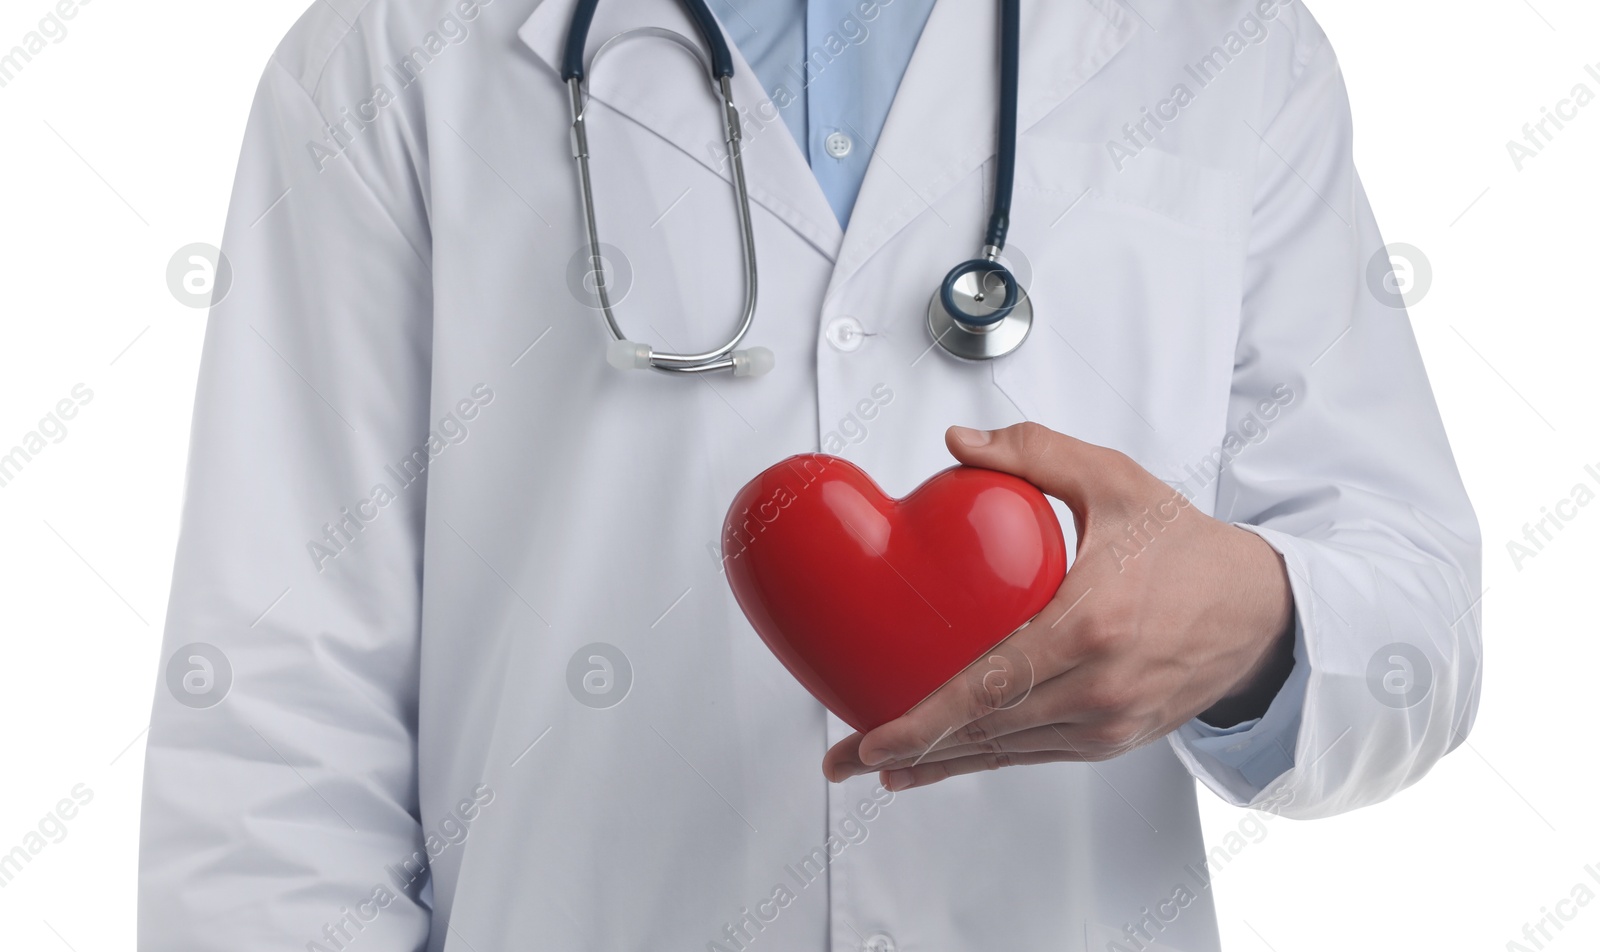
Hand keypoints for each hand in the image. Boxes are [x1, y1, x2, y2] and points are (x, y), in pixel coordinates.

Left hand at [822, 422, 1296, 789]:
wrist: (1263, 612)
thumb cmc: (1189, 548)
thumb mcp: (1117, 482)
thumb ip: (1036, 454)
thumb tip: (959, 443)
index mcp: (1093, 624)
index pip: (991, 686)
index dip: (926, 721)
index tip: (874, 736)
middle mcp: (1099, 687)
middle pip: (986, 733)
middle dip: (910, 751)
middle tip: (845, 758)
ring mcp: (1108, 724)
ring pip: (1006, 754)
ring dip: (939, 764)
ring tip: (878, 765)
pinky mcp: (1114, 740)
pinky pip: (1035, 755)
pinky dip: (985, 760)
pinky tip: (944, 761)